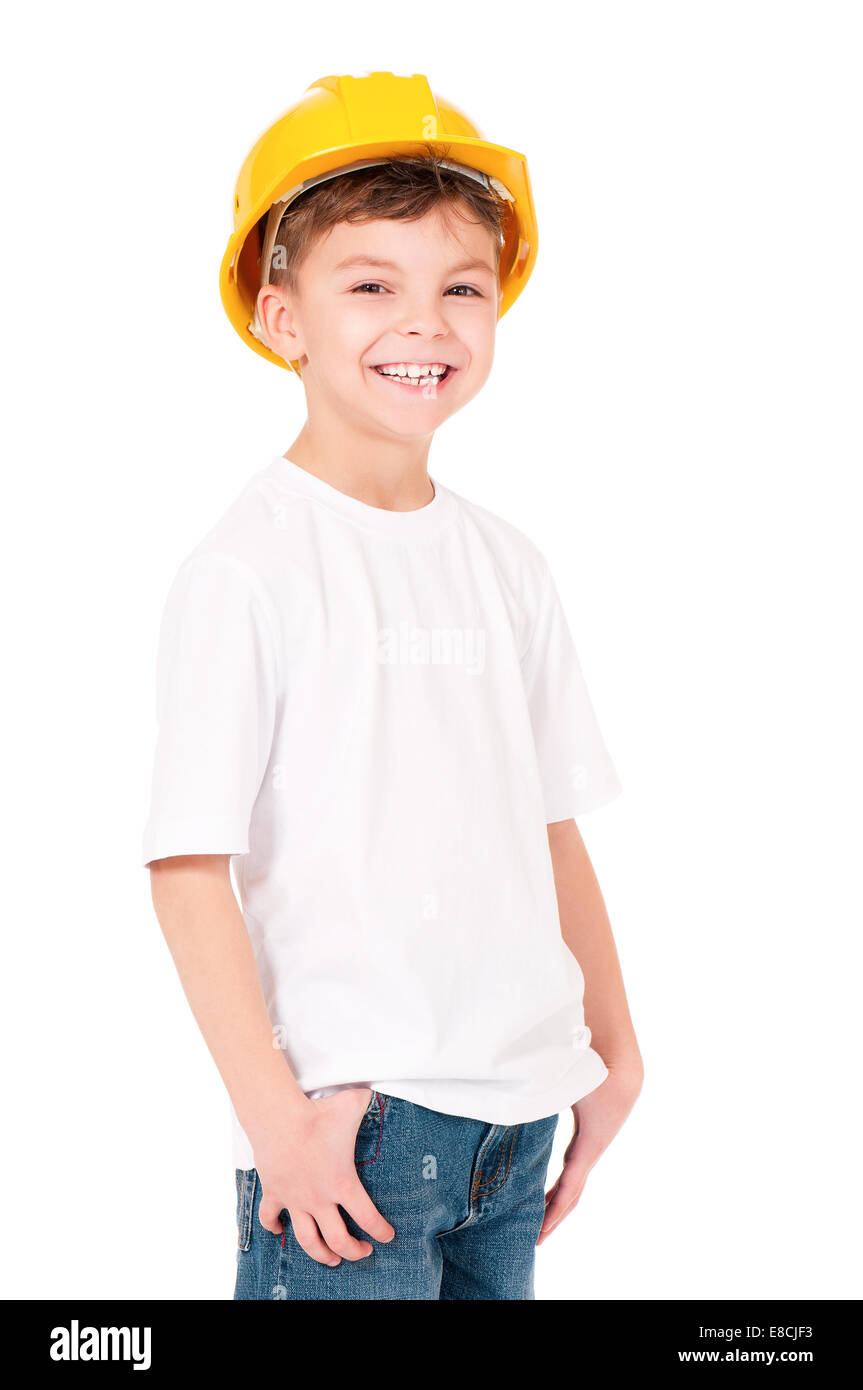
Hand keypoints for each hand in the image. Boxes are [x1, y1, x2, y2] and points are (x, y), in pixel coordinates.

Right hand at [253, 1087, 395, 1265]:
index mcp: (343, 1183)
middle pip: (338, 1240)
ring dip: (321, 1254)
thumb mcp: (353, 1103)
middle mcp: (319, 1198)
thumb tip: (380, 1089)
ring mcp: (295, 1199)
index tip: (388, 1236)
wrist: (278, 1116)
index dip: (382, 1232)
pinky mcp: (274, 1193)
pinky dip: (274, 1228)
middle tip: (363, 1252)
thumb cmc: (318, 1112)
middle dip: (353, 1252)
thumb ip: (370, 1100)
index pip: (368, 1218)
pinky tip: (279, 1231)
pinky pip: (270, 1218)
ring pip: (308, 1241)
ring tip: (332, 1259)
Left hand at [537, 1060, 642, 1245]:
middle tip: (536, 1241)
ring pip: (574, 1184)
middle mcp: (592, 1150)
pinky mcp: (588, 1139)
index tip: (540, 1231)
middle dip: (554, 1218)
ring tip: (539, 1224)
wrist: (622, 1062)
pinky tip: (547, 1193)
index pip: (569, 1186)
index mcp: (590, 1144)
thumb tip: (518, 1095)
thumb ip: (543, 1092)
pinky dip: (560, 1187)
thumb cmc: (595, 1070)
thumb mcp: (570, 1083)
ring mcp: (591, 1146)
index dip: (554, 1210)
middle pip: (572, 1194)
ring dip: (557, 1204)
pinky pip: (573, 1170)